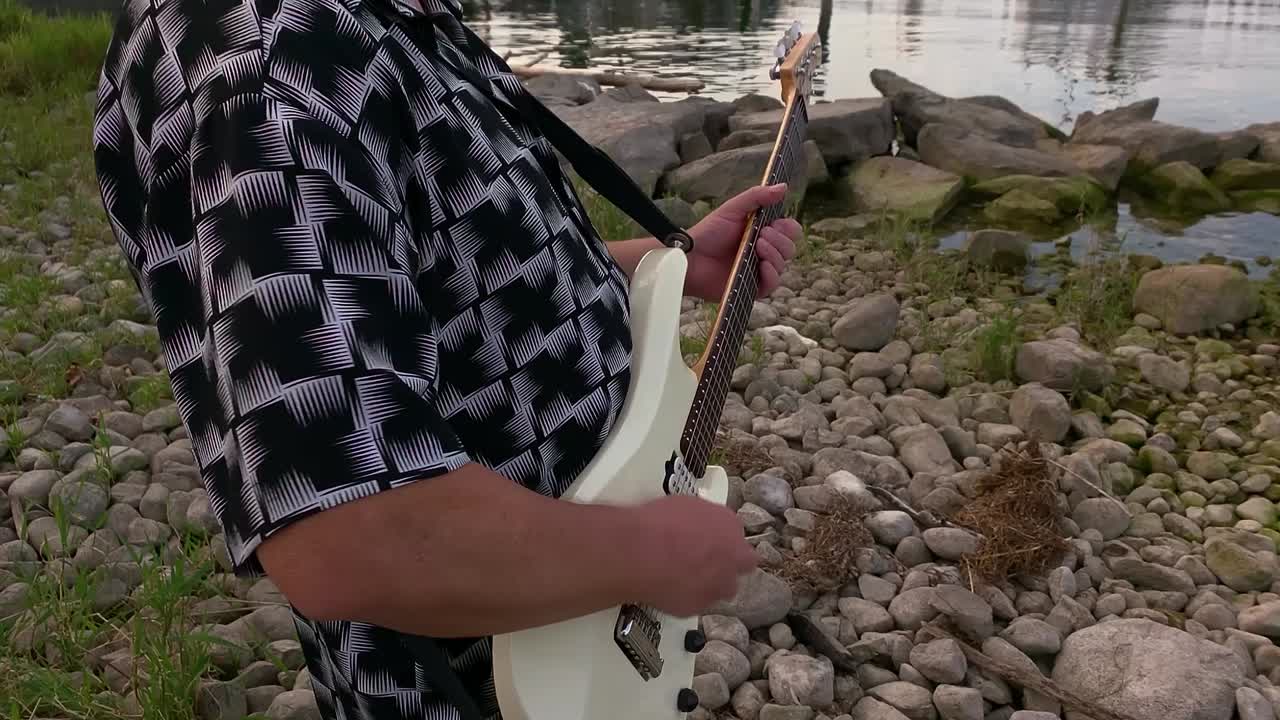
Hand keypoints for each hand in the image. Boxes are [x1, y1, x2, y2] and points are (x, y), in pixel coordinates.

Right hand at [627, 495, 758, 617]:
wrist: (641, 552)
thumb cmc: (659, 521)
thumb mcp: (685, 505)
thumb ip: (702, 521)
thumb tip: (698, 526)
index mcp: (730, 526)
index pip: (737, 536)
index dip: (724, 540)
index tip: (710, 541)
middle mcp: (733, 558)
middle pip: (743, 564)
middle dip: (729, 564)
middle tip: (706, 562)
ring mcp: (719, 586)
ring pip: (723, 590)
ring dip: (711, 585)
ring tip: (685, 579)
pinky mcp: (699, 607)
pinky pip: (696, 604)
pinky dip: (686, 598)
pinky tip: (668, 589)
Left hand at [683, 183, 800, 301]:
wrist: (690, 257)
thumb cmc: (708, 232)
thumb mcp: (732, 209)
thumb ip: (757, 196)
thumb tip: (784, 187)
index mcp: (762, 232)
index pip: (789, 231)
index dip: (788, 228)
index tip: (777, 223)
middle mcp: (763, 252)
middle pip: (789, 248)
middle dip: (780, 240)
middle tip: (761, 234)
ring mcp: (758, 270)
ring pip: (782, 264)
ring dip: (774, 253)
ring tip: (757, 245)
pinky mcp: (751, 287)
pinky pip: (772, 284)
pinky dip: (771, 274)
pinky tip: (762, 265)